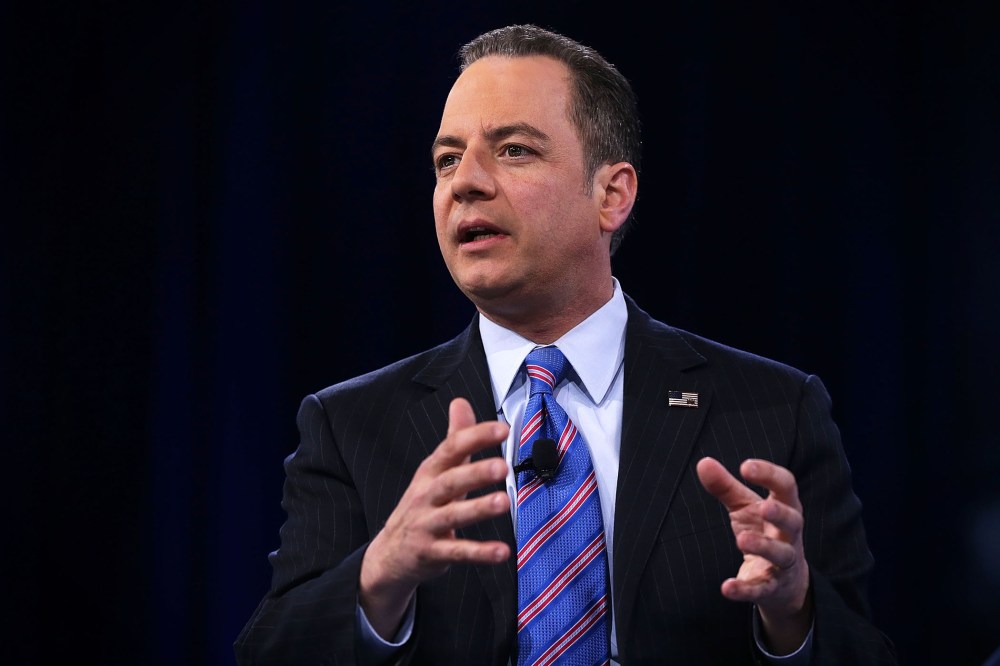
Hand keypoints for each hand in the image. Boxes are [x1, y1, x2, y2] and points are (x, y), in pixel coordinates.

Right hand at [359, 397, 510, 638]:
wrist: (389, 555)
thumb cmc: (421, 506)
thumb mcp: (434, 471)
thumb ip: (454, 439)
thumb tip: (461, 402)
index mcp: (430, 472)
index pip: (451, 449)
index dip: (476, 437)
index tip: (502, 429)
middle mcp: (426, 496)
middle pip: (450, 481)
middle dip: (476, 473)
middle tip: (502, 467)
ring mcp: (427, 525)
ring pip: (453, 515)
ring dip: (479, 509)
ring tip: (504, 503)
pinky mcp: (432, 553)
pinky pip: (457, 552)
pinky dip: (480, 552)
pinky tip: (502, 552)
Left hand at [696, 456, 811, 654]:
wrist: (783, 582)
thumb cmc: (763, 531)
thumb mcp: (745, 508)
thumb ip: (726, 486)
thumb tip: (703, 462)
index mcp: (786, 507)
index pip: (786, 487)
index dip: (769, 474)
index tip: (746, 466)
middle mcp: (789, 534)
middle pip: (793, 522)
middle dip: (780, 514)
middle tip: (763, 506)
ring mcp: (783, 563)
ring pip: (781, 555)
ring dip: (763, 547)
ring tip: (742, 539)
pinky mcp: (771, 587)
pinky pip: (760, 589)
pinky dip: (744, 589)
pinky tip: (727, 587)